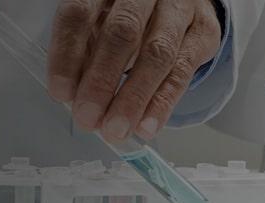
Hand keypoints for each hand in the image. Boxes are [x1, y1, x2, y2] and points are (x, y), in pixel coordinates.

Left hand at [48, 0, 222, 140]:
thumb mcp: (98, 23)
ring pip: (157, 53)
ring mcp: (180, 7)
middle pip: (122, 32)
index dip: (67, 55)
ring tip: (116, 128)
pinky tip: (146, 125)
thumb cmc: (129, 15)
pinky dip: (162, 102)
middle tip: (88, 117)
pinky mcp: (204, 30)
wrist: (178, 2)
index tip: (61, 93)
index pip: (80, 13)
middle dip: (102, 81)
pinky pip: (183, 70)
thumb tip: (71, 96)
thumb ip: (84, 53)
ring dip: (133, 98)